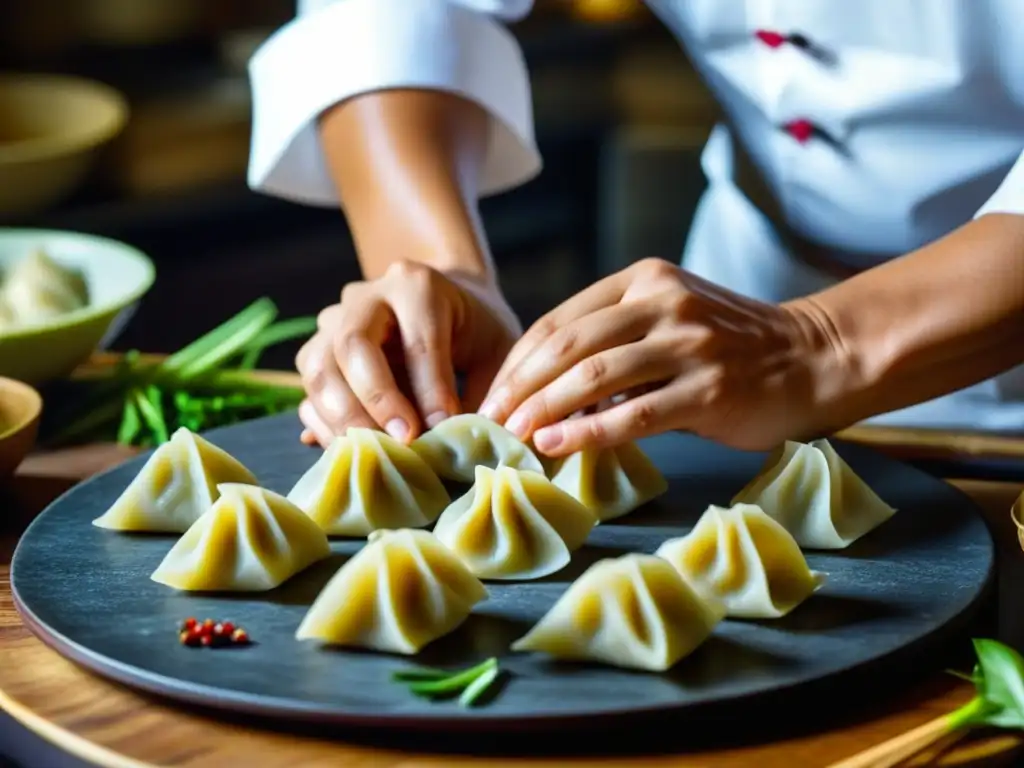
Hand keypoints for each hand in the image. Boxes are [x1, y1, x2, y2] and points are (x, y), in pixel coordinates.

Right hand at [296, 261, 520, 446]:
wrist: (443, 300)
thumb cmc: (475, 327)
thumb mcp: (497, 348)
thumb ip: (485, 391)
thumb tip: (462, 445)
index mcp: (417, 285)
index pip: (418, 340)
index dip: (429, 389)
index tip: (441, 429)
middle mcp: (366, 297)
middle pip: (352, 346)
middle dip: (376, 401)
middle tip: (403, 443)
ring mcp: (333, 322)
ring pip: (318, 369)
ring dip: (343, 419)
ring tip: (375, 454)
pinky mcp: (317, 352)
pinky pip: (308, 393)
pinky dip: (327, 426)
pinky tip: (355, 451)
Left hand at [478, 258, 842, 454]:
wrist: (813, 356)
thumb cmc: (731, 345)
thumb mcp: (669, 318)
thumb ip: (614, 340)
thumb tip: (546, 391)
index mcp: (645, 281)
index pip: (560, 320)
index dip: (518, 361)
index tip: (492, 394)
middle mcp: (663, 303)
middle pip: (569, 346)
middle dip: (520, 387)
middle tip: (490, 421)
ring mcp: (688, 344)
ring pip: (595, 378)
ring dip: (545, 410)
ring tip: (513, 437)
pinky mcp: (709, 389)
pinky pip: (634, 415)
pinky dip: (588, 433)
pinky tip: (557, 447)